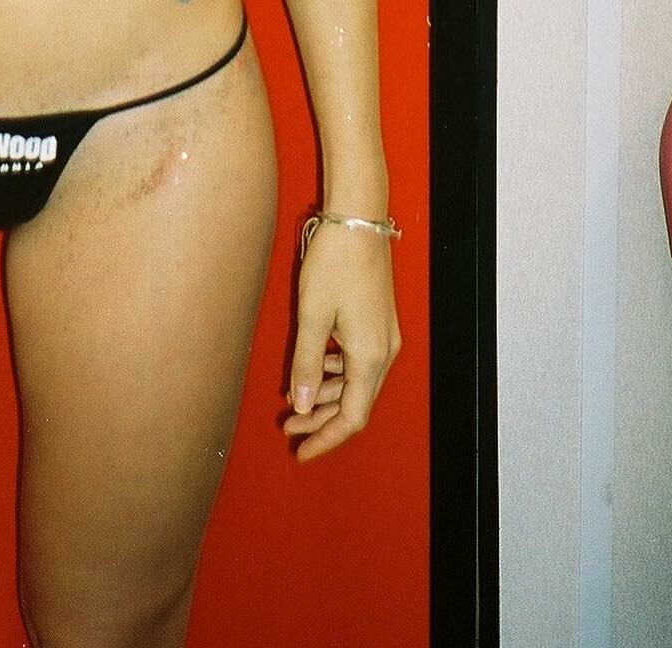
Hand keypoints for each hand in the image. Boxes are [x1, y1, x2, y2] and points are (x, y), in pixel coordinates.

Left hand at [282, 221, 399, 461]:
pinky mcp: (376, 321)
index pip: (352, 416)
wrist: (358, 220)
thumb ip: (306, 363)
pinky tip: (311, 368)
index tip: (301, 452)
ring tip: (292, 403)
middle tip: (288, 430)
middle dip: (321, 420)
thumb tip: (301, 406)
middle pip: (354, 402)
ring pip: (355, 381)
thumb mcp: (312, 315)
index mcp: (369, 356)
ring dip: (325, 395)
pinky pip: (357, 360)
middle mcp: (383, 351)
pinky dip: (334, 372)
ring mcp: (383, 336)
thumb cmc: (334, 264)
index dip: (326, 438)